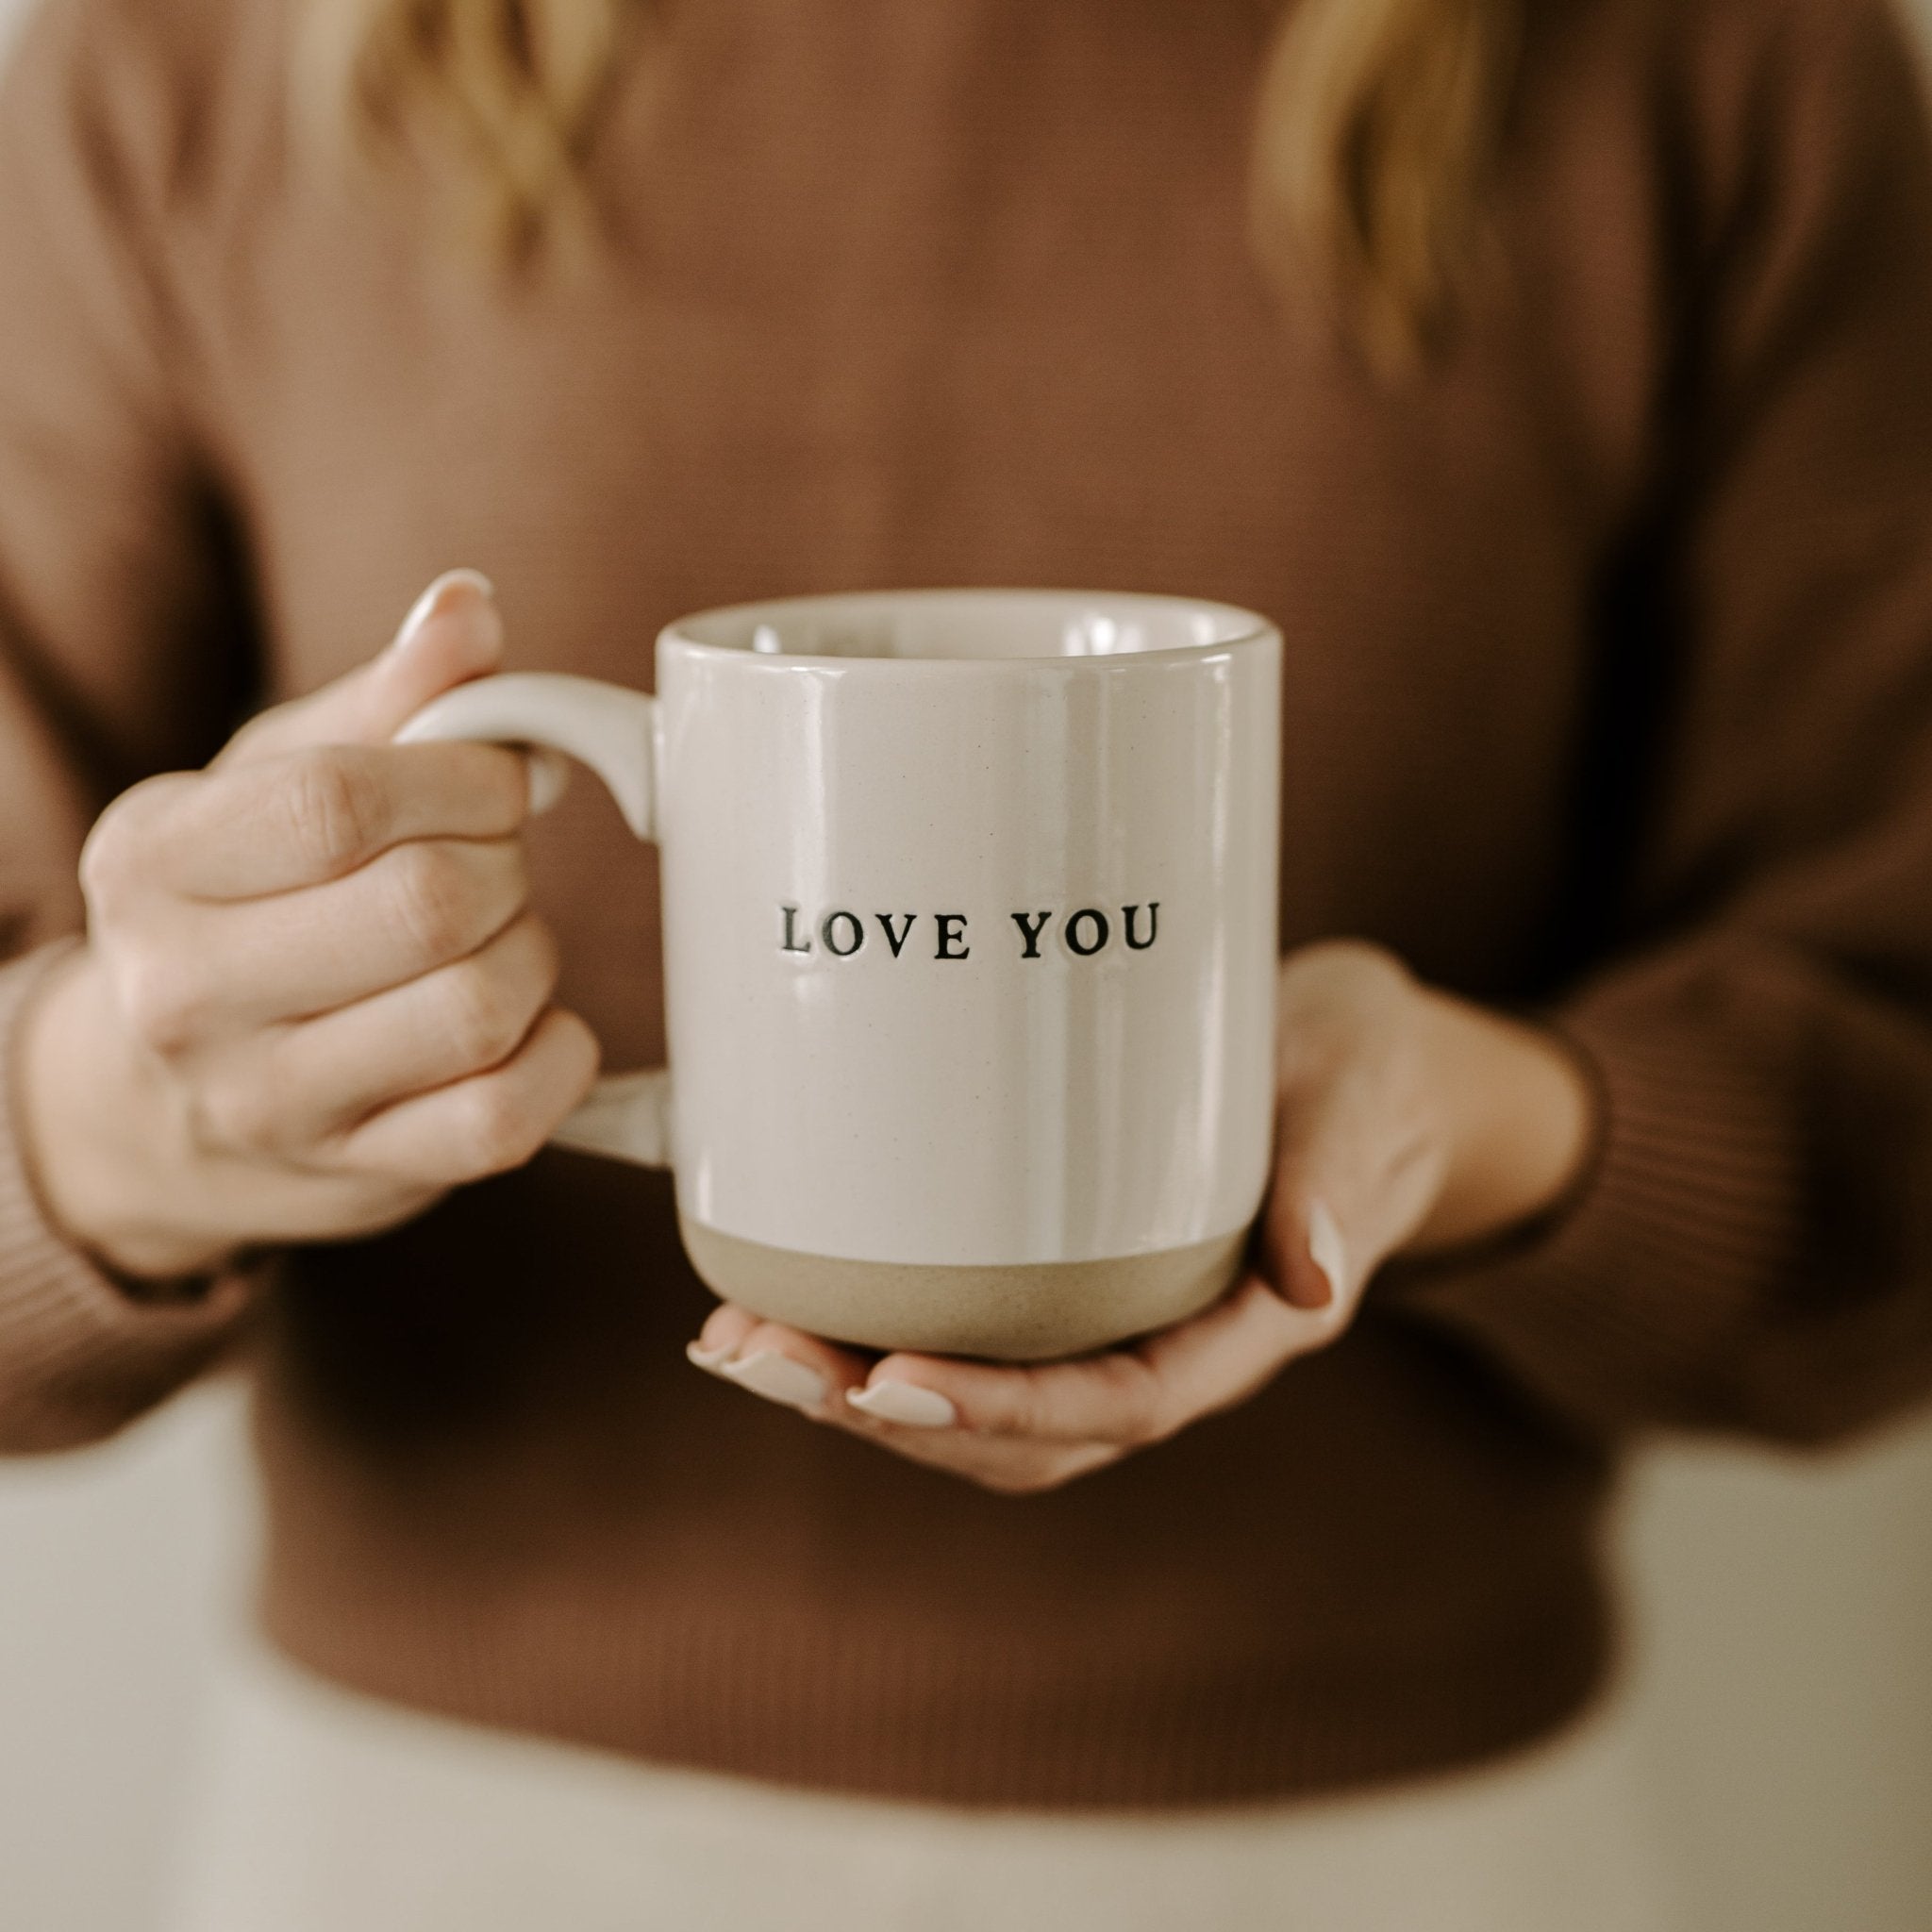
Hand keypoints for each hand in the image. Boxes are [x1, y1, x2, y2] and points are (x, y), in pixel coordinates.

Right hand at [17, 572, 598, 1281]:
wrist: (163, 1100)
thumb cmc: (246, 903)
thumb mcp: (273, 781)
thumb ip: (384, 697)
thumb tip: (470, 609)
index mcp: (155, 862)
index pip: (339, 805)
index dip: (465, 779)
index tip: (498, 780)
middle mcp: (188, 994)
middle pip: (430, 907)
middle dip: (505, 865)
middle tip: (496, 861)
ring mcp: (269, 1102)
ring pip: (480, 1009)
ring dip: (533, 955)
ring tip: (499, 939)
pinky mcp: (358, 1175)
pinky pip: (507, 1118)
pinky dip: (559, 1056)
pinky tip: (532, 1024)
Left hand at [685, 941, 1594, 1492]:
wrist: (1356, 1063)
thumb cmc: (1364, 1079)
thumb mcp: (1366, 1104)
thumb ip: (1340, 1177)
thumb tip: (1313, 1278)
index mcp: (1241, 1331)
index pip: (1117, 1404)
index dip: (998, 1408)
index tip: (883, 1382)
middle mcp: (1160, 1345)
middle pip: (1015, 1428)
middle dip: (877, 1407)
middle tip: (752, 1355)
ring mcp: (1105, 1316)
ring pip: (971, 1394)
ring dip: (846, 1383)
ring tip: (733, 1341)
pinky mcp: (1059, 1267)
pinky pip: (960, 1326)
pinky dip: (867, 1324)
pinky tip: (778, 1289)